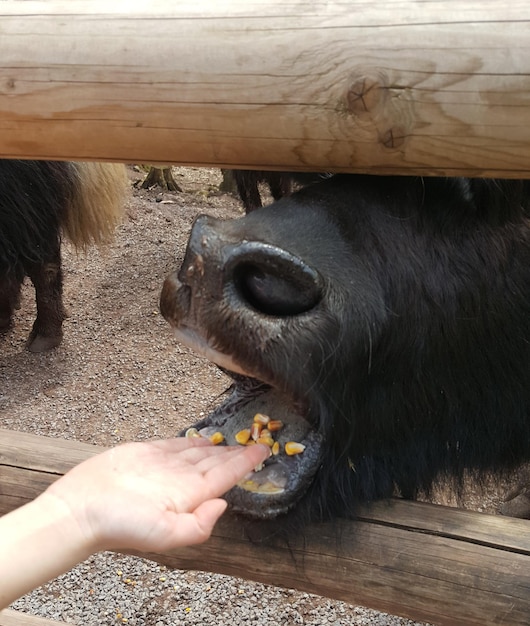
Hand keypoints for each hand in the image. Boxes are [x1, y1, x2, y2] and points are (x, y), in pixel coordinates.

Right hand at [44, 437, 268, 552]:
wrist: (81, 510)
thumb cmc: (118, 525)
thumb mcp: (164, 534)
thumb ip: (199, 525)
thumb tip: (224, 505)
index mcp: (189, 497)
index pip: (225, 476)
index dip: (245, 463)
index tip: (264, 449)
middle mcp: (180, 480)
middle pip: (215, 462)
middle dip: (236, 452)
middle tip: (257, 437)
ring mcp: (163, 467)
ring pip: (198, 452)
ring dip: (217, 445)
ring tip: (234, 437)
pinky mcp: (146, 454)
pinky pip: (175, 443)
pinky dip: (191, 439)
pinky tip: (202, 437)